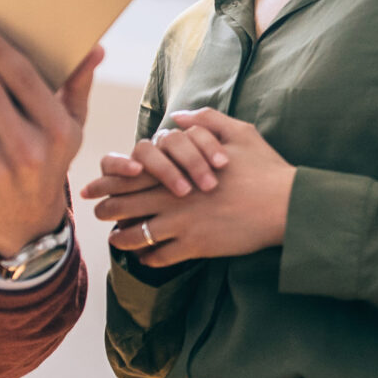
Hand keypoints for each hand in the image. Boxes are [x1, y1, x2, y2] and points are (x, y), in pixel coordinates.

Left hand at [79, 108, 293, 265]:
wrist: (285, 204)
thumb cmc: (265, 167)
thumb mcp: (240, 131)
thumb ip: (206, 120)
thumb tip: (178, 118)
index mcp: (178, 168)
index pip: (130, 174)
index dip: (106, 181)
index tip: (93, 187)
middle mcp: (172, 196)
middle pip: (123, 205)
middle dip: (105, 209)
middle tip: (97, 212)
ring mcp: (181, 223)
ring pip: (136, 235)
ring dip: (121, 237)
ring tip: (116, 238)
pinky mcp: (195, 246)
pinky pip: (159, 257)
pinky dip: (146, 258)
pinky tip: (144, 257)